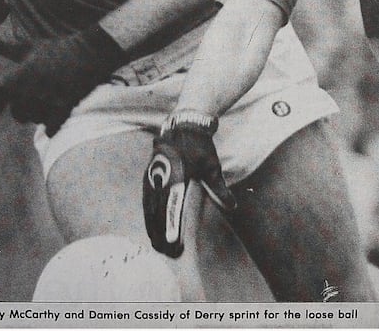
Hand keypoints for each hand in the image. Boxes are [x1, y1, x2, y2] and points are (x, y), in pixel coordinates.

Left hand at [0, 24, 127, 135]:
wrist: (90, 52)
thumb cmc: (58, 49)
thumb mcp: (32, 47)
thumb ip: (8, 48)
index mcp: (16, 78)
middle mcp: (28, 92)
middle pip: (18, 115)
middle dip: (24, 108)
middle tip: (36, 96)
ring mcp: (46, 101)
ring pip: (35, 120)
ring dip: (40, 113)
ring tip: (50, 99)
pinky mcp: (63, 108)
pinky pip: (51, 128)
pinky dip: (53, 124)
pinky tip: (58, 112)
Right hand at [143, 111, 235, 257]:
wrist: (184, 124)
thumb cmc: (200, 147)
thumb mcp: (212, 167)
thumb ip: (220, 189)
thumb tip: (232, 207)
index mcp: (177, 176)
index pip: (173, 207)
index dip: (171, 226)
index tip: (172, 244)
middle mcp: (161, 177)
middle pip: (157, 211)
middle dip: (161, 233)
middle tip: (167, 252)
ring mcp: (152, 176)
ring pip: (148, 207)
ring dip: (152, 227)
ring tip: (156, 244)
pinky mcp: (148, 174)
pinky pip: (145, 199)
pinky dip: (147, 215)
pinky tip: (150, 225)